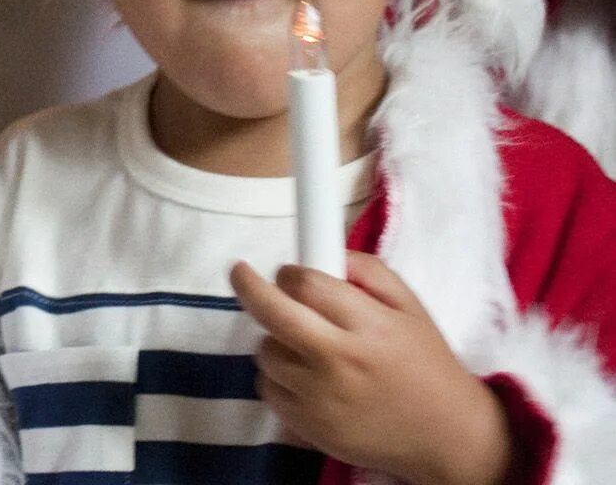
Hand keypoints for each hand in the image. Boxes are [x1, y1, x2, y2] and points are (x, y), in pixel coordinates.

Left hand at [231, 253, 512, 484]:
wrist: (447, 436)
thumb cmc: (426, 364)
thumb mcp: (410, 306)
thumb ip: (367, 270)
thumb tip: (321, 251)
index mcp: (368, 327)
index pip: (305, 285)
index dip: (290, 273)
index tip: (288, 273)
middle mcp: (339, 362)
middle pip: (271, 313)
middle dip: (248, 286)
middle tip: (240, 272)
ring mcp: (320, 399)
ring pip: (265, 350)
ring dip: (275, 339)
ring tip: (306, 344)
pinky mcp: (308, 427)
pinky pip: (267, 387)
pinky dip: (278, 376)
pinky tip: (306, 376)